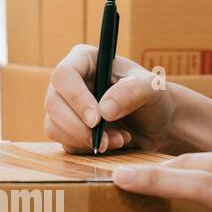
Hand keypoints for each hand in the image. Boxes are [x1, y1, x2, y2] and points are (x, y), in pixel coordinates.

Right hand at [44, 45, 175, 153]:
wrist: (158, 126)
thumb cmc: (154, 98)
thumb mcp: (152, 89)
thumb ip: (132, 92)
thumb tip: (103, 110)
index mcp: (85, 61)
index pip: (64, 75)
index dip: (75, 98)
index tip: (96, 119)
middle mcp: (70, 83)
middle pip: (52, 103)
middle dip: (78, 127)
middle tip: (105, 140)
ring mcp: (66, 108)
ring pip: (53, 127)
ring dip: (84, 140)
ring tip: (117, 140)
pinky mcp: (68, 131)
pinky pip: (65, 144)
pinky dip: (88, 150)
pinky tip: (113, 144)